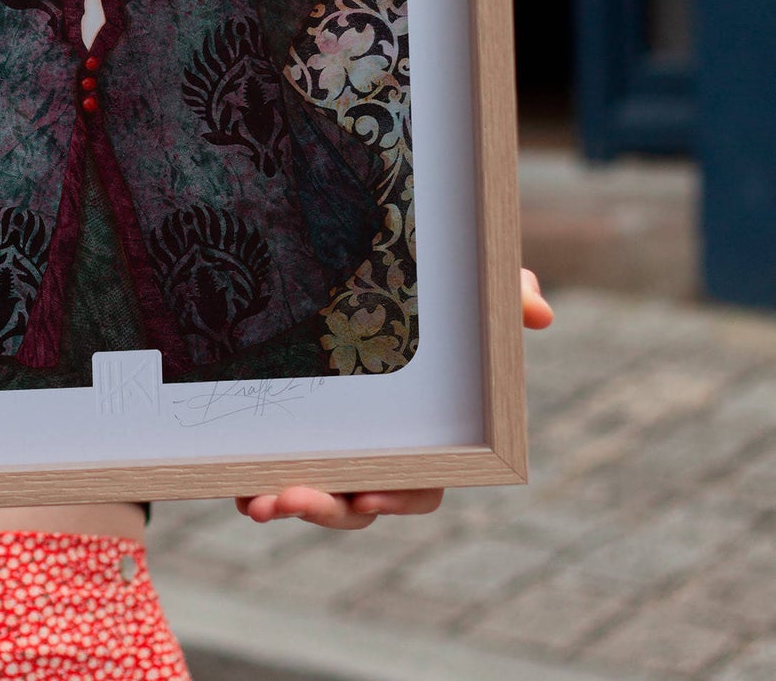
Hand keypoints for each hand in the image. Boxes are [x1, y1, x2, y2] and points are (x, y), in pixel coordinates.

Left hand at [236, 268, 553, 528]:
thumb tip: (540, 312)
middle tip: (292, 497)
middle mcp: (373, 454)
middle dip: (325, 509)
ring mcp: (327, 450)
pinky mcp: (284, 436)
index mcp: (422, 439)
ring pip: (308, 496)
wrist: (354, 269)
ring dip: (283, 504)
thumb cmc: (428, 295)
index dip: (397, 496)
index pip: (419, 487)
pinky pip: (268, 473)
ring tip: (257, 503)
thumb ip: (504, 295)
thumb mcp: (464, 290)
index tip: (368, 495)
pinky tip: (237, 490)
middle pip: (355, 504)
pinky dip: (251, 486)